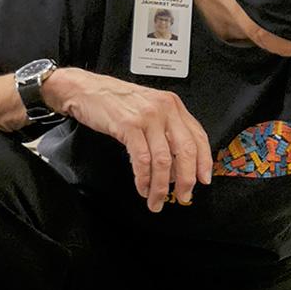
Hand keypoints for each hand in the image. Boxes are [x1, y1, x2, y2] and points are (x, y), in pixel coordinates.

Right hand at [43, 68, 211, 211]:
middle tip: (184, 196)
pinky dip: (143, 179)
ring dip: (161, 186)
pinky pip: (142, 160)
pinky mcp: (128, 126)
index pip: (198, 136)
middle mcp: (164, 110)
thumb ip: (166, 130)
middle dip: (186, 179)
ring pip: (163, 160)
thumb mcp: (149, 108)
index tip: (204, 178)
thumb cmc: (116, 101)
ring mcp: (147, 117)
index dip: (204, 161)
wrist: (86, 89)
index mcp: (173, 106)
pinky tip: (143, 187)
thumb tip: (178, 163)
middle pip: (185, 150)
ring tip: (157, 200)